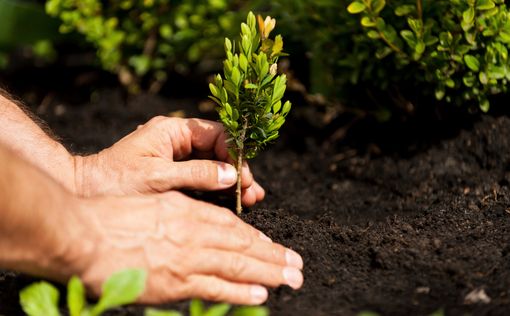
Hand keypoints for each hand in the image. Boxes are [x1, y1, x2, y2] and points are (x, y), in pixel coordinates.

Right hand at [73, 191, 302, 304]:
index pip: (230, 225)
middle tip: (297, 265)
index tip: (272, 245)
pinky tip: (260, 294)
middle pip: (242, 244)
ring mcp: (186, 257)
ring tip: (291, 279)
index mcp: (186, 209)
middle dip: (273, 256)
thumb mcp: (151, 202)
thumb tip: (197, 225)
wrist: (82, 236)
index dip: (254, 237)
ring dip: (268, 273)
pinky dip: (240, 291)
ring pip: (237, 265)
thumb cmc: (110, 216)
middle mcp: (193, 232)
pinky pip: (216, 287)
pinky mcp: (175, 283)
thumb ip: (178, 214)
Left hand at [74, 117, 263, 206]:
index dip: (234, 153)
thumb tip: (232, 175)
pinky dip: (217, 189)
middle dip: (236, 170)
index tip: (243, 176)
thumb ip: (197, 174)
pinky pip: (202, 177)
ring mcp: (175, 157)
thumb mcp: (158, 177)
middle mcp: (176, 140)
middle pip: (218, 150)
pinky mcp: (173, 174)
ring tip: (250, 199)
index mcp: (172, 130)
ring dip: (231, 181)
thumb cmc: (115, 181)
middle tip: (252, 192)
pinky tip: (232, 200)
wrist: (84, 192)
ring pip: (213, 165)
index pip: (215, 134)